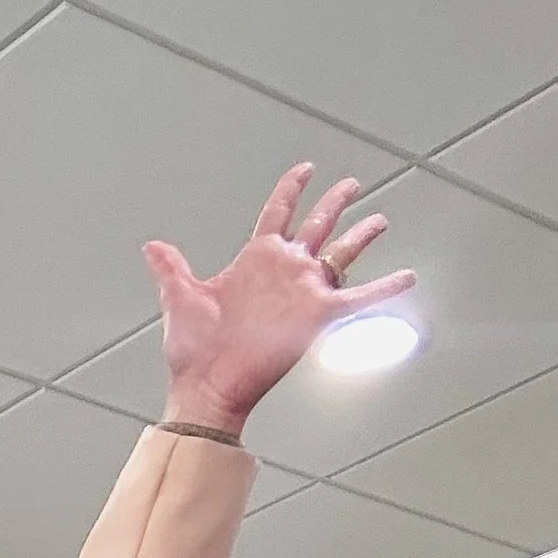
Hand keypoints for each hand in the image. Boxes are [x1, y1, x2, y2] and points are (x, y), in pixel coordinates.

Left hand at [145, 164, 414, 435]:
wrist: (205, 387)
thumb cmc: (193, 351)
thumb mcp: (180, 298)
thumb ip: (171, 268)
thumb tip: (151, 245)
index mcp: (254, 261)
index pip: (278, 213)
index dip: (292, 189)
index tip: (305, 170)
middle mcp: (283, 272)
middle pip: (317, 225)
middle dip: (335, 203)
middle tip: (353, 184)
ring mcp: (302, 292)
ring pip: (341, 253)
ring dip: (361, 236)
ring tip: (380, 219)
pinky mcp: (317, 316)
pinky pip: (359, 298)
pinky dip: (384, 288)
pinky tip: (406, 276)